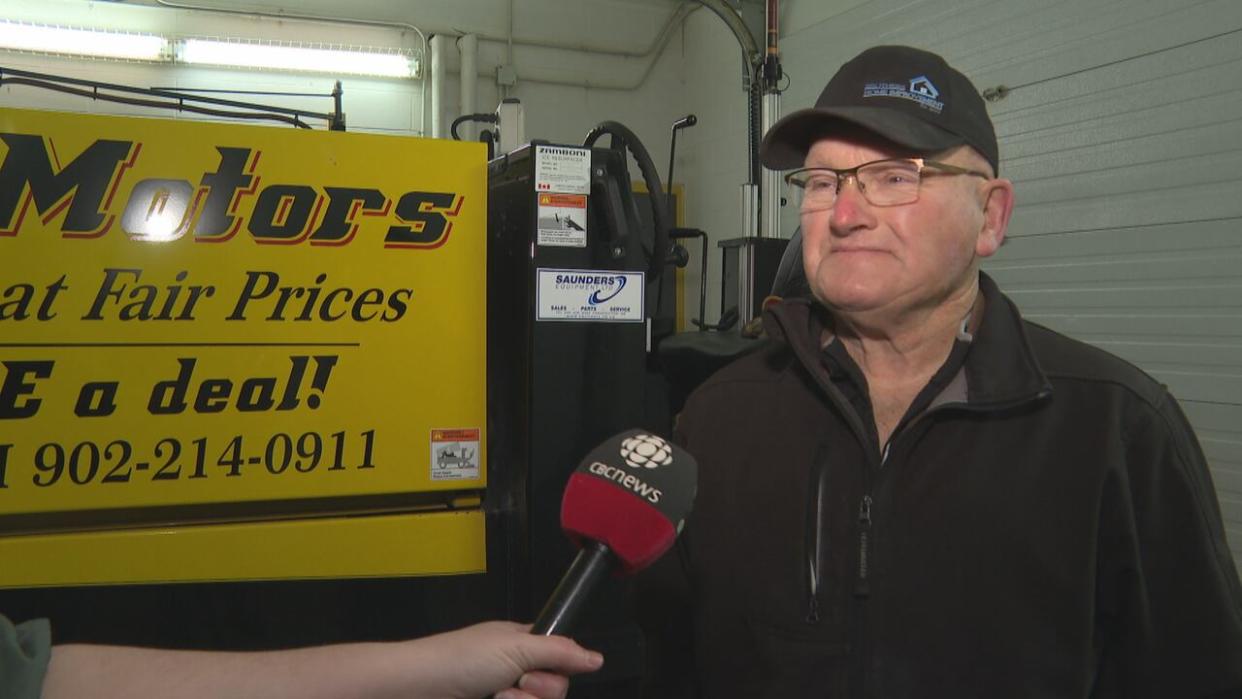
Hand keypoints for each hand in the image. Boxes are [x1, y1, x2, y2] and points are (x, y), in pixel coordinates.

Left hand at [408, 621, 602, 698]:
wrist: (418, 690)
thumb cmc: (460, 659)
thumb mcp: (515, 647)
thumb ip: (559, 652)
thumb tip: (596, 657)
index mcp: (522, 646)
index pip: (561, 661)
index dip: (559, 670)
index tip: (542, 671)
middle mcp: (515, 672)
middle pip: (553, 691)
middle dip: (539, 692)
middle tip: (517, 683)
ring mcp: (505, 696)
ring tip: (497, 698)